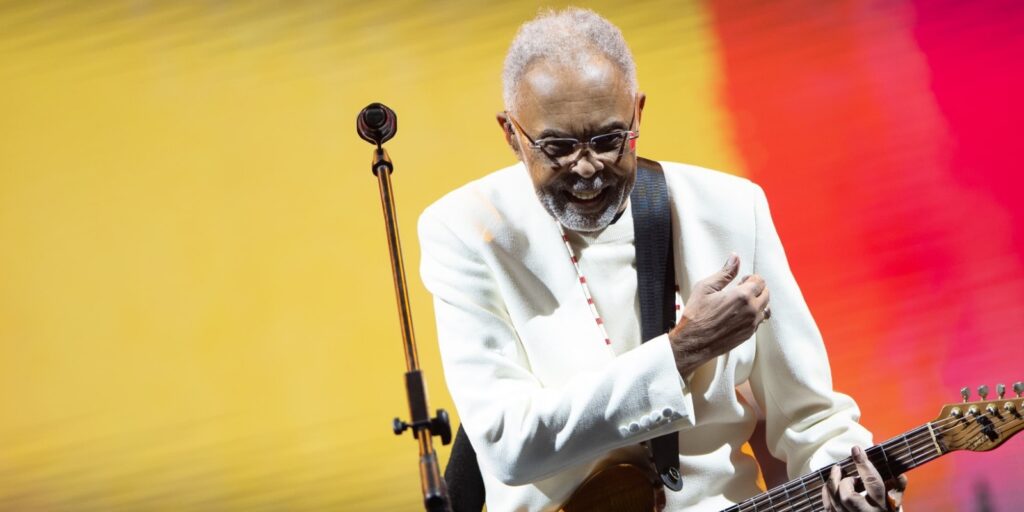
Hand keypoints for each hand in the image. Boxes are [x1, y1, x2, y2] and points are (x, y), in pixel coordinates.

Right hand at [668, 253, 768, 376]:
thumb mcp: (706, 288)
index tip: (741, 280)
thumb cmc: (696, 314)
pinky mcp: (748, 334)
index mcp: (742, 296)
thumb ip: (725, 273)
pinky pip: (758, 321)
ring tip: (741, 303)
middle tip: (741, 290)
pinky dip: (753, 315)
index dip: (751, 278)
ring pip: (765, 308)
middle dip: (756, 289)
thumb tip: (735, 257)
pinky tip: (738, 315)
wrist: (693, 342)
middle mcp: (751, 310)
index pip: (760, 281)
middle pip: (766, 294)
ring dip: (757, 302)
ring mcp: (751, 324)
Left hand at [822, 446, 907, 510]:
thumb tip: (901, 476)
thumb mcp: (897, 508)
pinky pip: (828, 509)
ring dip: (831, 484)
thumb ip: (897, 492)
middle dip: (843, 481)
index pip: (872, 483)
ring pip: (835, 502)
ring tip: (835, 472)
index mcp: (883, 508)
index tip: (856, 449)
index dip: (863, 465)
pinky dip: (826, 495)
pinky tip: (829, 486)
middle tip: (842, 469)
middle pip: (848, 496)